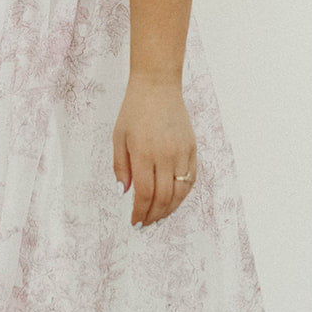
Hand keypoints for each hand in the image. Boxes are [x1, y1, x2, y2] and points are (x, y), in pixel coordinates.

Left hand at [112, 75, 196, 226]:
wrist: (158, 86)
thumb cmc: (134, 111)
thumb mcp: (119, 137)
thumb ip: (120, 167)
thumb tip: (125, 193)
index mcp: (143, 153)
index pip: (144, 193)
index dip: (140, 212)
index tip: (135, 222)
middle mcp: (165, 155)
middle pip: (163, 197)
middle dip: (154, 215)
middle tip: (146, 224)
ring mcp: (181, 152)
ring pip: (180, 191)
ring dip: (170, 209)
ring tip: (159, 217)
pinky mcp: (192, 148)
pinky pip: (191, 178)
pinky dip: (183, 193)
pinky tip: (174, 200)